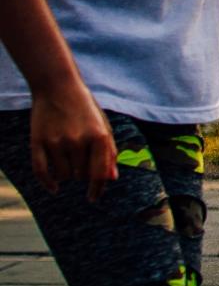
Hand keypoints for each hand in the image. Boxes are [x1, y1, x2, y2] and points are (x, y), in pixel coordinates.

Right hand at [30, 82, 116, 200]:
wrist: (58, 87)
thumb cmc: (85, 109)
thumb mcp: (103, 126)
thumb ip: (109, 152)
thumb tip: (112, 178)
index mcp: (99, 137)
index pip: (99, 174)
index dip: (97, 189)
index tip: (93, 198)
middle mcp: (78, 140)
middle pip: (81, 176)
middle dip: (82, 173)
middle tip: (80, 160)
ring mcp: (57, 141)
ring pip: (63, 176)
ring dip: (66, 174)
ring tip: (68, 160)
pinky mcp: (38, 141)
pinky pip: (41, 172)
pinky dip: (48, 183)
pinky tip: (54, 189)